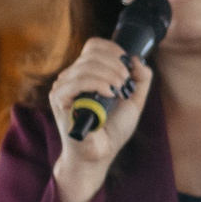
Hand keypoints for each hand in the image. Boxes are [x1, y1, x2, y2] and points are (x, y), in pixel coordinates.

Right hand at [47, 36, 152, 201]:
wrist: (98, 155)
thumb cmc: (112, 131)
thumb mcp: (133, 101)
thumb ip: (140, 80)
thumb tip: (137, 59)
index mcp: (86, 73)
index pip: (94, 46)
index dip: (113, 49)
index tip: (127, 65)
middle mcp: (71, 77)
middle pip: (92, 54)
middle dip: (115, 65)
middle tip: (126, 82)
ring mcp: (63, 87)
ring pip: (86, 66)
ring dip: (109, 74)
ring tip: (120, 90)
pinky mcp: (59, 100)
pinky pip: (77, 81)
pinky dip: (97, 83)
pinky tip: (109, 93)